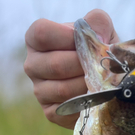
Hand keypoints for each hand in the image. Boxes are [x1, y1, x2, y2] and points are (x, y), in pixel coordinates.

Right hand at [24, 9, 118, 129]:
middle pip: (56, 64)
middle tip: (100, 67)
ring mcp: (39, 90)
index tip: (86, 43)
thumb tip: (97, 38)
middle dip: (84, 66)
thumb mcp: (99, 31)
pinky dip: (85, 104)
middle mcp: (32, 65)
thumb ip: (98, 22)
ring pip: (63, 89)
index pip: (42, 33)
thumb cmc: (95, 51)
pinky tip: (94, 99)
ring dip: (87, 86)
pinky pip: (67, 110)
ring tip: (99, 83)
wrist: (101, 80)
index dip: (67, 38)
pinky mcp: (50, 112)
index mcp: (36, 40)